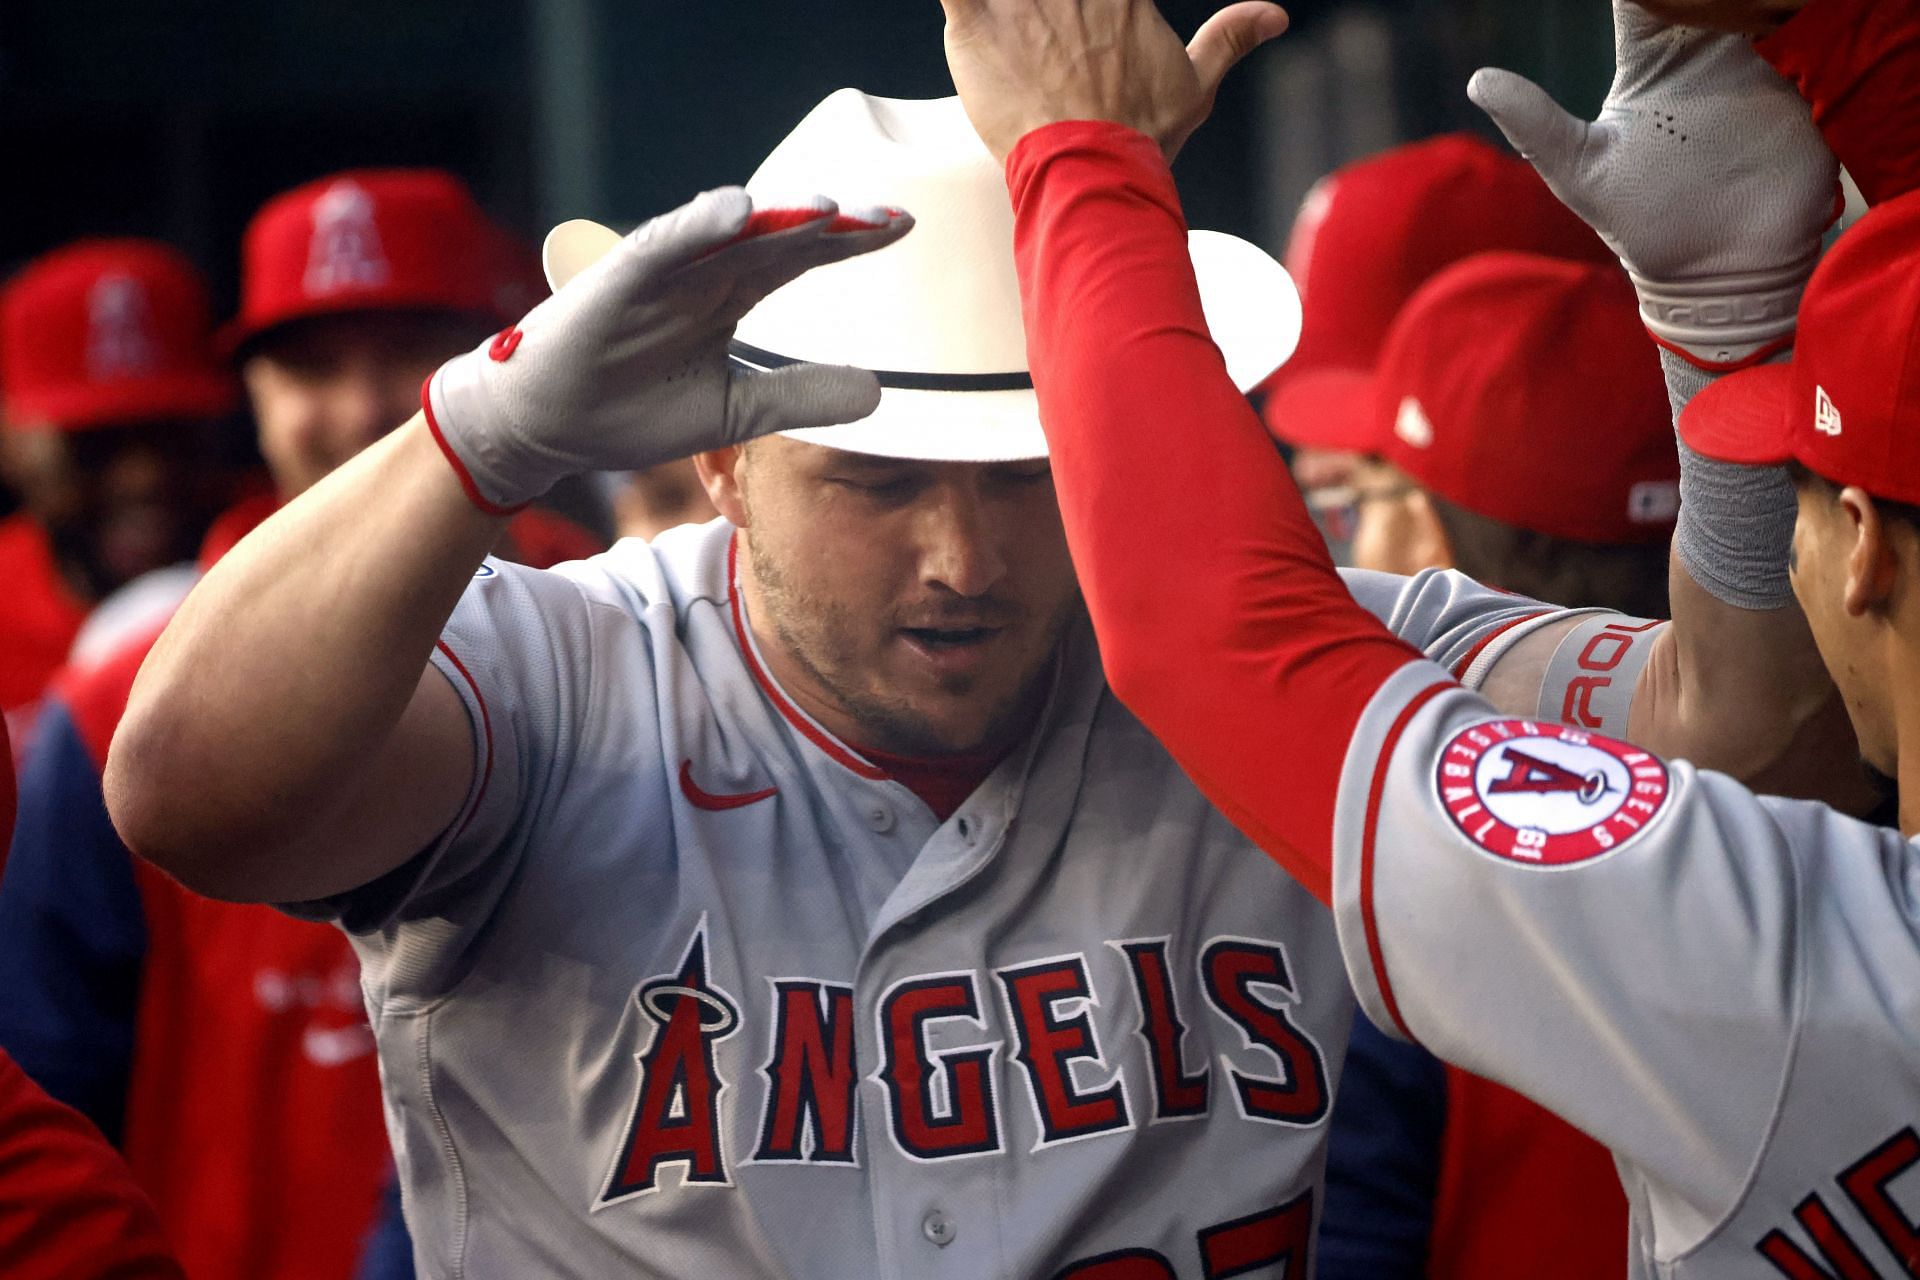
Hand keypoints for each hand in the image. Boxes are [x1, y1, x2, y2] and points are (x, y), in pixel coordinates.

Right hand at [426, 188, 911, 512]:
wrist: (548, 429)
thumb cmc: (633, 409)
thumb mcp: (736, 410)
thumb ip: (802, 395)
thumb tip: (882, 393)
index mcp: (730, 294)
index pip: (801, 256)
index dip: (849, 243)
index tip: (903, 230)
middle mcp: (702, 271)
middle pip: (777, 237)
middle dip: (832, 226)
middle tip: (889, 217)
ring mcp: (662, 270)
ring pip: (727, 232)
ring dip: (775, 217)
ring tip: (827, 209)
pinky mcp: (619, 279)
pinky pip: (664, 243)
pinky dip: (698, 224)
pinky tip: (738, 210)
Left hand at [938, 0, 1289, 162]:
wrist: (1091, 174)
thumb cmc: (1139, 137)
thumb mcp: (1195, 88)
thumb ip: (1228, 39)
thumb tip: (1273, 15)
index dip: (1100, 2)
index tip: (1092, 16)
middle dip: (1048, 4)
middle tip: (1049, 33)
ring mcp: (1022, 0)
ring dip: (1008, 0)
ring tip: (1012, 20)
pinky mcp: (975, 24)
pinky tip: (957, 4)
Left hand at [1469, 0, 1834, 366]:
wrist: (1720, 274)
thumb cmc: (1643, 225)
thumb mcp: (1581, 171)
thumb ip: (1535, 124)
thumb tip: (1478, 80)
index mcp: (1654, 61)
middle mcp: (1710, 52)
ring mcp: (1764, 64)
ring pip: (1759, 3)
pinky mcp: (1807, 85)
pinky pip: (1810, 35)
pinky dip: (1799, 17)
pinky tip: (1781, 10)